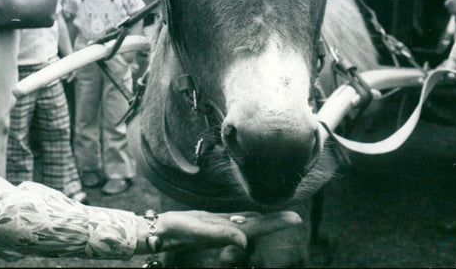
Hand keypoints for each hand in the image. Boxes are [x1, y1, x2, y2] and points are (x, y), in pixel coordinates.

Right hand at [142, 210, 300, 253]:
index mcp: (229, 233)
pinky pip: (235, 219)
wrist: (159, 232)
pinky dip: (247, 216)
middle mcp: (228, 231)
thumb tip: (245, 240)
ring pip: (249, 222)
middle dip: (276, 221)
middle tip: (296, 216)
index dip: (277, 223)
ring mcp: (220, 227)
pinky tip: (252, 215)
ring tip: (280, 215)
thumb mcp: (199, 230)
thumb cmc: (176, 231)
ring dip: (265, 219)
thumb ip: (222, 234)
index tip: (296, 218)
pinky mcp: (212, 222)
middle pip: (258, 225)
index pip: (259, 227)